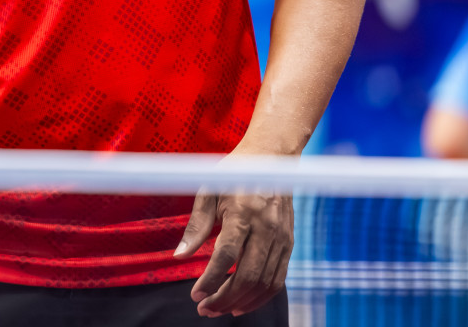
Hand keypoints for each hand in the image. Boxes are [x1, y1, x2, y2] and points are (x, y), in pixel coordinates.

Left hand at [175, 186, 292, 317]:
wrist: (271, 158)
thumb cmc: (234, 173)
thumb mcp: (208, 192)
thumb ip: (195, 226)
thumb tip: (178, 256)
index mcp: (242, 213)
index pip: (226, 256)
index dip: (210, 280)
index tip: (195, 295)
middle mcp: (265, 228)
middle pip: (248, 276)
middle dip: (225, 299)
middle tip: (205, 309)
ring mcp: (281, 238)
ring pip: (265, 283)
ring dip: (242, 303)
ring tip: (220, 309)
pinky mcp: (289, 244)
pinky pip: (278, 279)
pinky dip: (261, 296)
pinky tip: (242, 302)